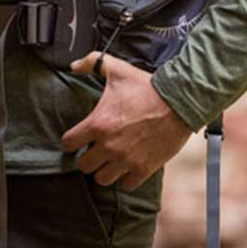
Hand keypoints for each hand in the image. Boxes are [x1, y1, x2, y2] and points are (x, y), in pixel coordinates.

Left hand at [61, 51, 192, 188]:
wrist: (177, 102)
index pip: (69, 143)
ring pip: (102, 179)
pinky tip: (127, 165)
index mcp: (98, 124)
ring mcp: (126, 160)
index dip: (71, 140)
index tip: (77, 138)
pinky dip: (125, 177)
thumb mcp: (116, 69)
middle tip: (95, 149)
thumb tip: (74, 66)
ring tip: (110, 159)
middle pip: (84, 166)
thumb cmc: (145, 87)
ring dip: (104, 169)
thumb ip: (92, 63)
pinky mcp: (143, 169)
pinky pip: (126, 185)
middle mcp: (109, 146)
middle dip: (87, 157)